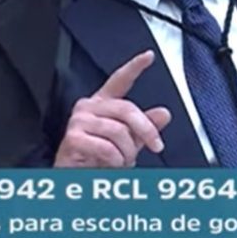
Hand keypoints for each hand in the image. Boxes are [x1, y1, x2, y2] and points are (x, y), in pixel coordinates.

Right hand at [54, 50, 171, 167]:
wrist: (75, 181)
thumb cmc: (98, 160)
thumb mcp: (128, 142)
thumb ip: (145, 127)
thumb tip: (163, 114)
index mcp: (103, 104)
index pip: (119, 80)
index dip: (134, 67)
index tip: (148, 56)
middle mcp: (89, 107)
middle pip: (127, 109)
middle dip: (146, 130)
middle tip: (156, 146)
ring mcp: (79, 121)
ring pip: (118, 131)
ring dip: (127, 153)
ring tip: (122, 162)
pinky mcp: (73, 138)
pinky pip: (106, 147)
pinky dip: (115, 160)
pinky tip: (111, 164)